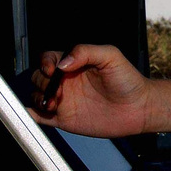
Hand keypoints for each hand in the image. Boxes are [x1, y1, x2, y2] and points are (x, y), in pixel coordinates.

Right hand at [29, 45, 151, 137]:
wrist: (139, 107)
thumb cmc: (128, 80)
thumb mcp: (111, 56)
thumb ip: (86, 52)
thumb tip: (62, 63)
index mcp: (75, 64)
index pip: (49, 59)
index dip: (45, 63)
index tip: (52, 70)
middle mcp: (67, 81)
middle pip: (38, 77)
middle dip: (41, 82)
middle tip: (56, 89)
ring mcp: (65, 100)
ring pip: (37, 96)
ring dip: (38, 98)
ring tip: (54, 103)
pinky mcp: (65, 118)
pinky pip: (40, 117)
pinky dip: (32, 115)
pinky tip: (35, 113)